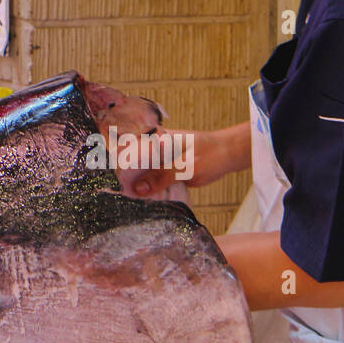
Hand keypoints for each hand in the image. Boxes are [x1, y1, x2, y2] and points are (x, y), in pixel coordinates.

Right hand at [130, 123, 250, 197]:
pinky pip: (154, 181)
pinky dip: (151, 190)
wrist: (227, 155)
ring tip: (131, 203)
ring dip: (139, 187)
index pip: (128, 150)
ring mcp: (160, 161)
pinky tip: (146, 201)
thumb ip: (162, 176)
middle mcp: (154, 149)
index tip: (115, 182)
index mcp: (155, 139)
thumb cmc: (210, 154)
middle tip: (123, 197)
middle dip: (127, 180)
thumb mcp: (185, 166)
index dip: (119, 165)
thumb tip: (138, 188)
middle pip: (132, 164)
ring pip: (143, 175)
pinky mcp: (167, 171)